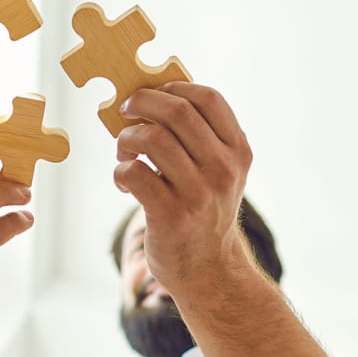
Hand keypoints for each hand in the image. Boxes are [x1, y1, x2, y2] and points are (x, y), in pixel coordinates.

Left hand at [113, 82, 252, 294]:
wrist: (208, 269)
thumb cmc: (202, 207)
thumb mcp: (217, 170)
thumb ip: (198, 135)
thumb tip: (149, 93)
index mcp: (237, 151)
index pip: (209, 99)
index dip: (175, 87)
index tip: (154, 93)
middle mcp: (223, 170)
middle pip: (177, 112)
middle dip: (142, 102)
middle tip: (126, 110)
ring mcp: (198, 193)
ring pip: (152, 138)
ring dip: (126, 138)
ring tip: (124, 150)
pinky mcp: (170, 215)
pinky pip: (134, 173)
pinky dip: (120, 170)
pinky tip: (124, 180)